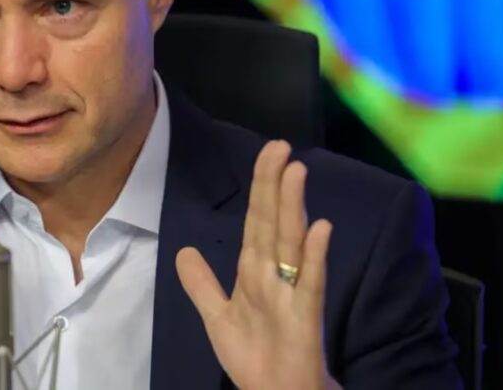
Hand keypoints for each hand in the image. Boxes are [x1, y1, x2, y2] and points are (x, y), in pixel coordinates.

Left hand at [176, 140, 338, 389]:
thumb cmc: (254, 356)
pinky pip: (310, 283)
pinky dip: (314, 256)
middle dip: (275, 184)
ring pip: (291, 242)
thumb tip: (183, 250)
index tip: (268, 153)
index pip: (256, 219)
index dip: (260, 186)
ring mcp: (292, 292)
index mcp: (254, 271)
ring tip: (296, 170)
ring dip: (293, 206)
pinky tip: (320, 228)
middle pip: (273, 221)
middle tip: (281, 146)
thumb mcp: (216, 317)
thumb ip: (201, 284)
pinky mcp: (305, 316)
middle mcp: (275, 274)